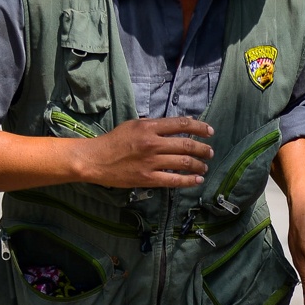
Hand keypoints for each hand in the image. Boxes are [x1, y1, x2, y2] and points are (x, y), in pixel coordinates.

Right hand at [73, 117, 213, 188]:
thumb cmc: (114, 141)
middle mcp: (152, 143)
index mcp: (149, 127)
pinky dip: (189, 180)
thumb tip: (176, 125)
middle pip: (187, 145)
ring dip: (199, 165)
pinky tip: (197, 179)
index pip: (181, 124)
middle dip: (203, 149)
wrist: (95, 160)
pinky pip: (174, 180)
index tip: (209, 131)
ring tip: (204, 166)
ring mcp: (151, 162)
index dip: (199, 127)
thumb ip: (154, 125)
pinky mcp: (148, 178)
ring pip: (184, 163)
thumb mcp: (133, 125)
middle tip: (210, 152)